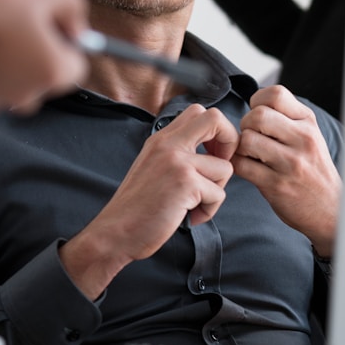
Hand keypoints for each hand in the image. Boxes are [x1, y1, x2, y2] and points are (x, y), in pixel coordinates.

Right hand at [0, 0, 89, 111]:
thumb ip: (74, 10)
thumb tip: (79, 29)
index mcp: (53, 72)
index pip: (77, 67)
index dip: (66, 44)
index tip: (52, 27)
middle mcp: (30, 95)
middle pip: (48, 78)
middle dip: (41, 55)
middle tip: (22, 26)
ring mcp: (0, 100)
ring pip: (21, 83)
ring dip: (16, 64)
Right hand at [59, 104, 238, 298]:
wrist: (115, 231)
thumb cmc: (137, 206)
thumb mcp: (153, 166)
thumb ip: (177, 154)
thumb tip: (212, 154)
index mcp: (162, 138)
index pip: (198, 112)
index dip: (216, 131)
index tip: (212, 155)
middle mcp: (169, 144)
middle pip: (215, 118)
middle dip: (230, 142)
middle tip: (219, 168)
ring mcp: (177, 161)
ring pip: (225, 168)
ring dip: (216, 191)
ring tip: (194, 205)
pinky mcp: (185, 183)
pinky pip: (218, 194)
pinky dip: (208, 211)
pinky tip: (189, 216)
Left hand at [234, 85, 340, 256]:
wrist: (330, 209)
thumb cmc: (313, 169)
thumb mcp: (309, 136)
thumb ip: (286, 117)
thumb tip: (253, 104)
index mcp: (308, 122)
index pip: (275, 93)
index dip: (258, 101)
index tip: (259, 116)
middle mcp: (302, 139)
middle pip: (257, 115)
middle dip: (245, 125)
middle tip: (251, 137)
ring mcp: (290, 163)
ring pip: (247, 140)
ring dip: (240, 147)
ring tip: (250, 154)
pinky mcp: (276, 185)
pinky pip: (242, 166)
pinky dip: (238, 165)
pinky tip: (248, 168)